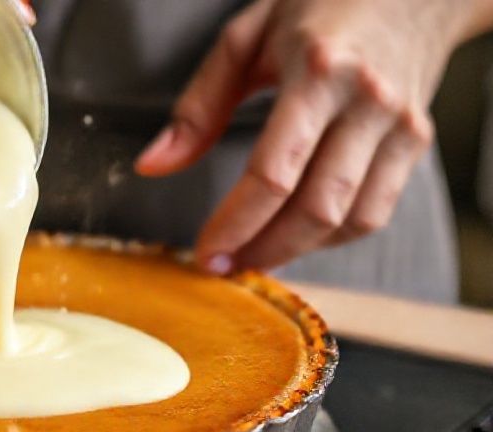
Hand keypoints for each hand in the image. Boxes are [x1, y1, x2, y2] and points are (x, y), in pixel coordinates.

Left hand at [134, 0, 489, 273]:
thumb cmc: (319, 5)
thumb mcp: (246, 37)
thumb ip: (198, 106)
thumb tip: (154, 166)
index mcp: (316, 71)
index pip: (272, 173)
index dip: (235, 224)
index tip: (206, 251)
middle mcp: (365, 101)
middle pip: (314, 208)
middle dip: (263, 250)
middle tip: (224, 267)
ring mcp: (399, 125)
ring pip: (350, 220)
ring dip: (297, 251)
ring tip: (254, 256)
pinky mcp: (416, 142)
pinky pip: (376, 211)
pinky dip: (333, 236)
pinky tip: (296, 235)